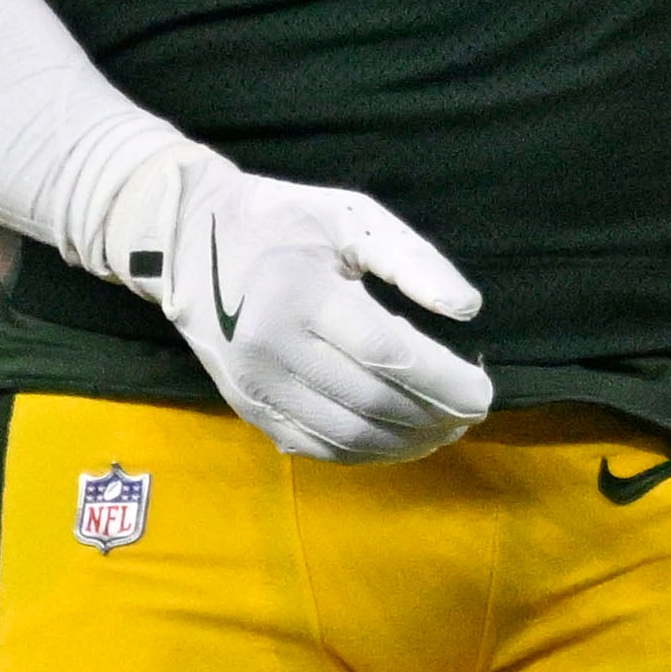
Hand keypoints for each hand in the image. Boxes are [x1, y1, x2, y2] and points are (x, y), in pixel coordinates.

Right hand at [148, 161, 490, 462]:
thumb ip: (412, 260)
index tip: (484, 390)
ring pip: (345, 436)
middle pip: (371, 402)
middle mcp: (271, 348)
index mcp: (300, 296)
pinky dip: (366, 453)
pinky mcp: (245, 406)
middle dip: (434, 416)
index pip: (388, 355)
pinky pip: (314, 447)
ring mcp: (253, 384)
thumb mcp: (351, 218)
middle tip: (475, 412)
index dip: (444, 381)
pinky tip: (401, 441)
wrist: (186, 241)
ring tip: (446, 431)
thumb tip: (467, 309)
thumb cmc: (284, 222)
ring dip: (406, 443)